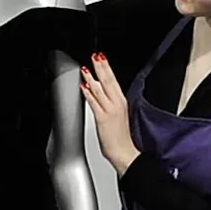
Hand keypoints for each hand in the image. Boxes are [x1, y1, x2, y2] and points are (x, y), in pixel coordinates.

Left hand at [80, 53, 140, 172]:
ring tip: (86, 68)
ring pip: (101, 90)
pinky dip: (89, 93)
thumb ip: (110, 104)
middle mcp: (117, 104)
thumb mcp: (118, 117)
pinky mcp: (103, 118)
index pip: (114, 82)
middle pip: (109, 81)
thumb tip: (101, 94)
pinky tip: (84, 87)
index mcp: (122, 102)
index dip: (108, 69)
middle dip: (102, 67)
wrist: (126, 153)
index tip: (102, 58)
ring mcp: (110, 110)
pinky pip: (95, 103)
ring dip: (93, 78)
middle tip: (96, 55)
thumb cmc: (122, 138)